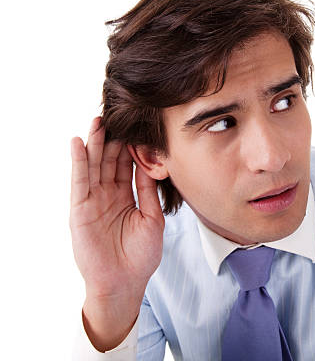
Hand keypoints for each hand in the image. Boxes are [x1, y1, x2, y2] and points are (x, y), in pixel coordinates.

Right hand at [69, 117, 164, 299]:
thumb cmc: (141, 256)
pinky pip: (79, 181)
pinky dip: (78, 161)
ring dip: (94, 143)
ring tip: (98, 120)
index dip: (130, 146)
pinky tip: (79, 142)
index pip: (127, 165)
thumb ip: (148, 192)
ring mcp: (93, 200)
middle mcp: (108, 195)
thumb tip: (151, 164)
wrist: (125, 283)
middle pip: (109, 160)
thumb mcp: (152, 219)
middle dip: (112, 138)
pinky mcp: (80, 209)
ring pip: (93, 165)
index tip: (136, 125)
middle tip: (116, 115)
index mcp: (126, 196)